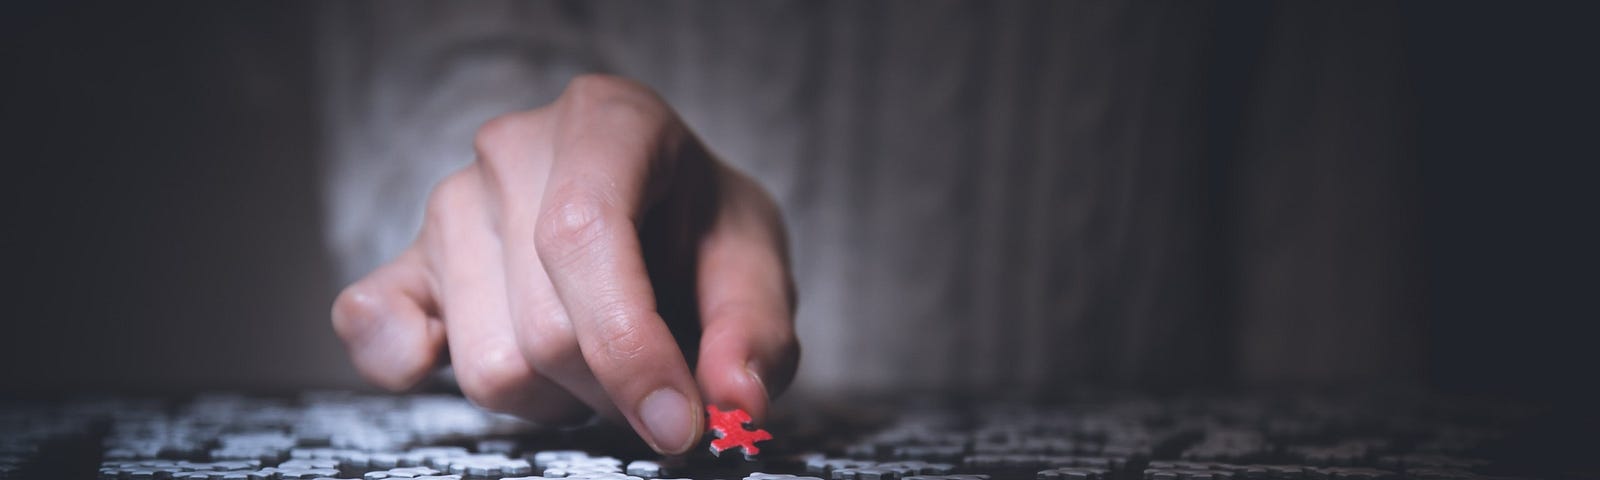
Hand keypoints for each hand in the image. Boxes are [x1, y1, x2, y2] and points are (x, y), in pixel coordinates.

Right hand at [331, 74, 798, 454]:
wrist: (656, 211)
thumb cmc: (701, 232)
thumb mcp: (755, 265)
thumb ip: (754, 331)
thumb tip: (734, 399)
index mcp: (607, 120)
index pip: (584, 234)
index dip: (628, 345)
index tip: (678, 424)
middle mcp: (513, 148)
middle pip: (544, 327)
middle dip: (614, 388)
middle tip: (658, 379)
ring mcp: (449, 204)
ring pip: (488, 364)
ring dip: (557, 399)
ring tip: (597, 356)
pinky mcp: (407, 263)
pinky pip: (373, 326)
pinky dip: (411, 363)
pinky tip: (474, 354)